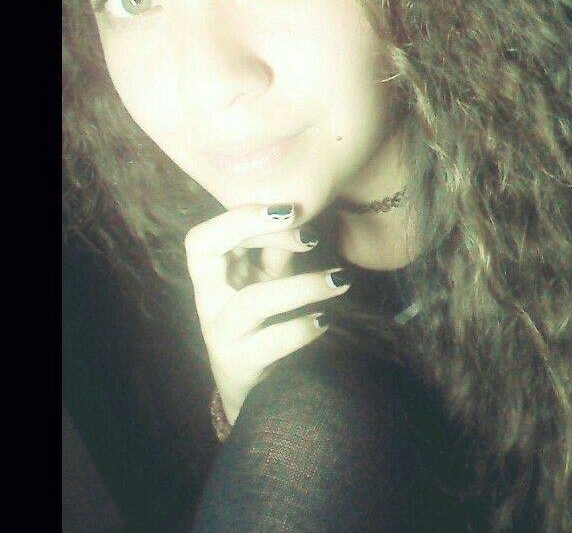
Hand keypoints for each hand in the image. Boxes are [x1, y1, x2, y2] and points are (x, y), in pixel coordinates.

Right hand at [184, 203, 350, 424]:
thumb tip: (302, 214)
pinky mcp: (240, 365)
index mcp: (213, 275)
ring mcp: (220, 334)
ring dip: (301, 287)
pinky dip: (302, 328)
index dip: (240, 216)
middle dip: (254, 229)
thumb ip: (277, 250)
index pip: (206, 235)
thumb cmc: (264, 323)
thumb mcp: (268, 282)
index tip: (289, 210)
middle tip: (312, 234)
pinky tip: (324, 321)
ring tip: (339, 281)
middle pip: (203, 250)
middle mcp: (208, 301)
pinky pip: (270, 343)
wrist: (257, 390)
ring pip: (252, 301)